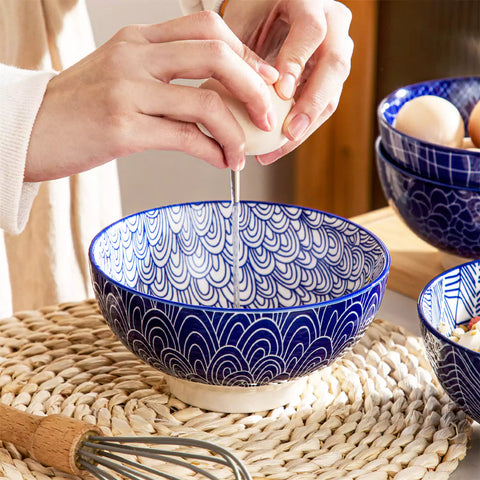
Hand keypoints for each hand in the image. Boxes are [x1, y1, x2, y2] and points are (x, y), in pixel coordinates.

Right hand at [25, 11, 278, 181]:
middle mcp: (135, 57)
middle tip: (267, 113)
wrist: (27, 131)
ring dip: (236, 131)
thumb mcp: (118, 75)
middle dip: (254, 86)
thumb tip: (210, 96)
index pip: (207, 28)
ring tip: (241, 151)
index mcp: (137, 40)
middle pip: (215, 55)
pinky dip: (213, 152)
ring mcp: (127, 91)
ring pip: (205, 102)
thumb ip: (160, 76)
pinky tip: (221, 162)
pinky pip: (185, 138)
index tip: (263, 80)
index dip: (245, 52)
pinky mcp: (122, 128)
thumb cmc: (77, 109)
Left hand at [222, 0, 353, 164]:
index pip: (311, 31)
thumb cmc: (253, 12)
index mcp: (309, 2)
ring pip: (334, 92)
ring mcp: (337, 51)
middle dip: (312, 103)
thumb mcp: (244, 20)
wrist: (269, 12)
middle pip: (335, 65)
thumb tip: (242, 92)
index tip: (280, 91)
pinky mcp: (332, 77)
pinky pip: (324, 106)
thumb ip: (246, 51)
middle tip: (291, 129)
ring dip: (308, 124)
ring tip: (281, 146)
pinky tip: (281, 144)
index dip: (296, 61)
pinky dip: (303, 128)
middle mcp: (332, 25)